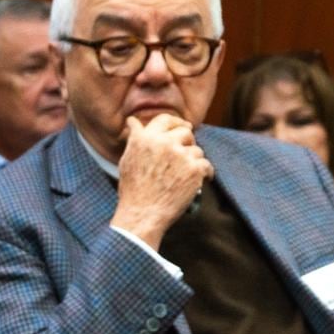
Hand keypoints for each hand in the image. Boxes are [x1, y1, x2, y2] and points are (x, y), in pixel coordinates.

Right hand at [111, 114, 212, 247]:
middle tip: (186, 154)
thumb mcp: (127, 159)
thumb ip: (135, 138)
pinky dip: (205, 174)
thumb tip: (133, 121)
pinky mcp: (194, 169)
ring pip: (197, 150)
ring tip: (186, 176)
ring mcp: (180, 155)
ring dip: (194, 161)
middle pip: (185, 132)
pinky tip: (200, 180)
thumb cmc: (133, 191)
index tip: (183, 126)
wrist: (142, 213)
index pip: (165, 119)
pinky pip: (206, 165)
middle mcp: (163, 142)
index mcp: (145, 138)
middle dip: (187, 141)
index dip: (175, 122)